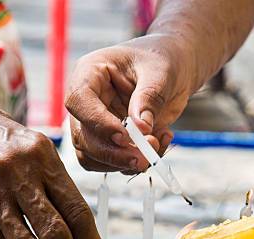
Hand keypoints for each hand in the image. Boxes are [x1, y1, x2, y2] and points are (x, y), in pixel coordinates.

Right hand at [65, 35, 194, 172]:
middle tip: (145, 157)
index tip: (124, 136)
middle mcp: (87, 101)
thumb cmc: (163, 59)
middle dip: (114, 153)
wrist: (174, 68)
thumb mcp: (160, 72)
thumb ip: (149, 98)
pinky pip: (112, 162)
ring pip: (92, 156)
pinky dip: (134, 163)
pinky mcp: (110, 140)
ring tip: (156, 147)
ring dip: (123, 163)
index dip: (98, 123)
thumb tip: (140, 128)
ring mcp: (96, 123)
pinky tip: (159, 144)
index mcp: (90, 73)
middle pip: (83, 136)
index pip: (79, 101)